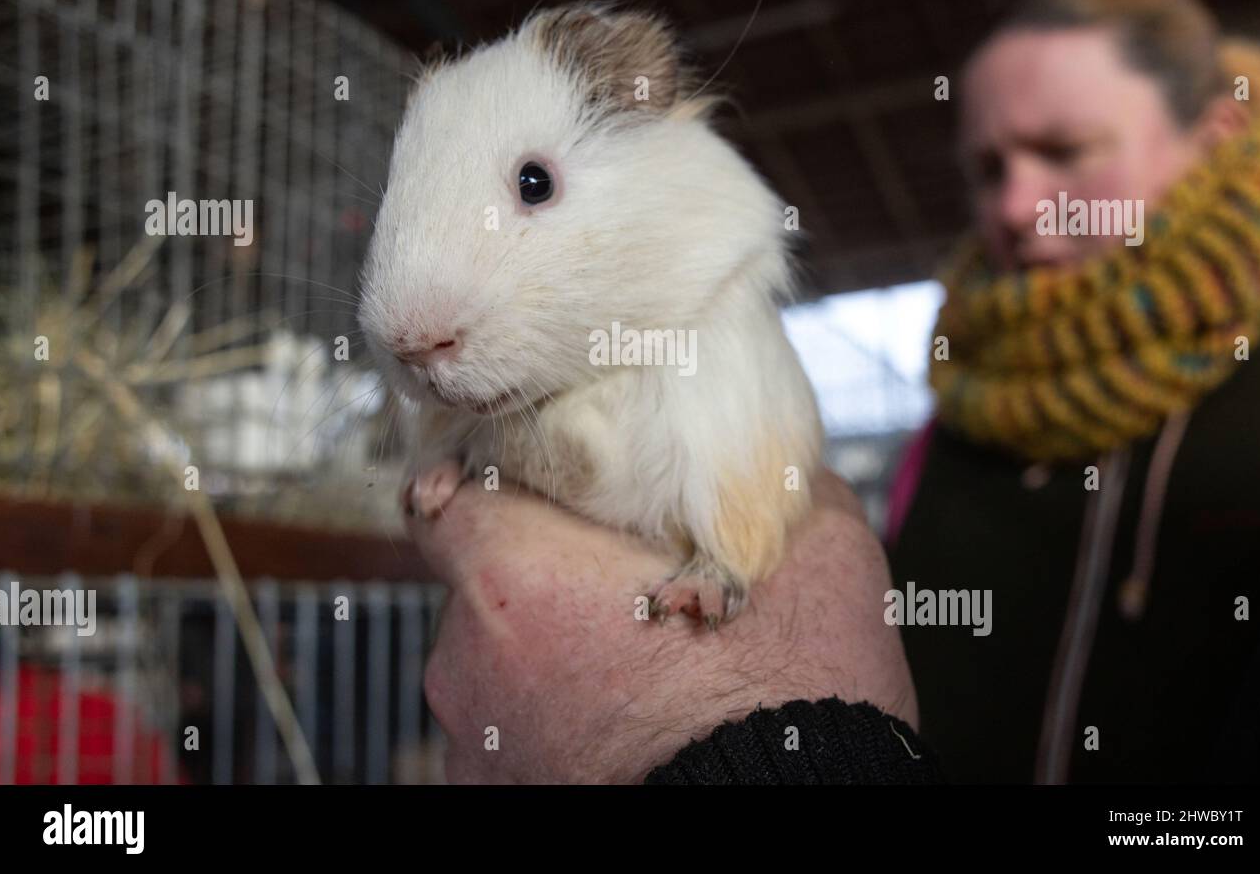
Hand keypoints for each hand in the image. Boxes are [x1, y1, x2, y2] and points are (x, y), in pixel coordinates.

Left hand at [406, 465, 917, 782]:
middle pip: (480, 587)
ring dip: (548, 660)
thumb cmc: (793, 691)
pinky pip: (514, 737)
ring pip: (498, 667)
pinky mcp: (498, 796)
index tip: (541, 502)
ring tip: (633, 678)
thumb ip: (756, 477)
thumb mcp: (810, 541)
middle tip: (621, 597)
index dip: (498, 493)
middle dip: (541, 584)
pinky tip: (624, 732)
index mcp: (512, 573)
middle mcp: (468, 659)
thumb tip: (756, 454)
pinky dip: (555, 728)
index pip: (449, 498)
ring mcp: (477, 743)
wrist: (799, 804)